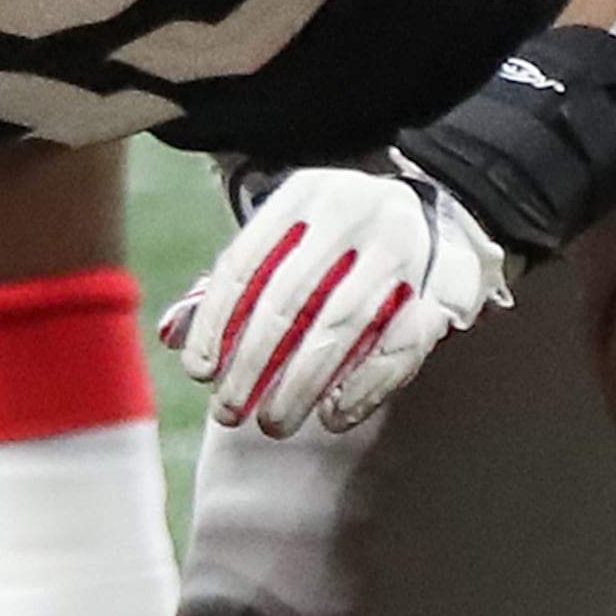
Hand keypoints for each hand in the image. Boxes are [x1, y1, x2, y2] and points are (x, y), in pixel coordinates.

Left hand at [158, 158, 510, 435]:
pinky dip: (366, 387)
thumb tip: (171, 334)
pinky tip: (335, 416)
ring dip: (302, 384)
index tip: (198, 372)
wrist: (439, 208)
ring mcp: (403, 246)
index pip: (245, 261)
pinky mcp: (444, 283)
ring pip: (342, 325)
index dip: (215, 322)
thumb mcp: (288, 234)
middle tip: (228, 413)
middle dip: (252, 364)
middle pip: (289, 298)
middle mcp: (356, 210)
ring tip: (274, 423)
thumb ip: (234, 280)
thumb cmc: (337, 238)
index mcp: (305, 192)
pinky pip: (400, 345)